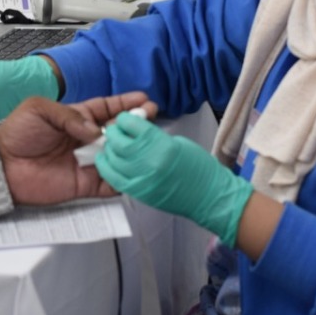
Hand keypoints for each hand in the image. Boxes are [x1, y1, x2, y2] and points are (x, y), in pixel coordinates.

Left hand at [0, 92, 155, 205]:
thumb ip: (69, 115)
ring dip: (133, 150)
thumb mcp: (39, 109)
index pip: (107, 109)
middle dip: (136, 125)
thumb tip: (95, 130)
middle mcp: (86, 140)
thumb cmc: (16, 134)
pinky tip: (134, 170)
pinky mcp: (85, 184)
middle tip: (148, 119)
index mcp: (76, 118)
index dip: (126, 104)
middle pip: (118, 132)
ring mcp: (88, 162)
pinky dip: (124, 179)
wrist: (2, 166)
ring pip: (119, 156)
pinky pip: (111, 183)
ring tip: (144, 142)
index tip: (144, 100)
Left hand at [95, 110, 253, 246]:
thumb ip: (154, 137)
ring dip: (109, 148)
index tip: (125, 117)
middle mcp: (150, 162)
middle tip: (115, 129)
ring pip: (114, 159)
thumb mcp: (177, 143)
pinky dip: (106, 167)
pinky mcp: (139, 193)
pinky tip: (106, 159)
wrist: (209, 197)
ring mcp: (142, 179)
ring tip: (112, 143)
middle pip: (120, 142)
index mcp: (163, 146)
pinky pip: (114, 178)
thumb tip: (136, 132)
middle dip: (114, 132)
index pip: (134, 126)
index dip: (126, 119)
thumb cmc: (200, 168)